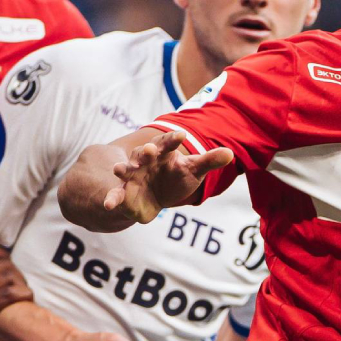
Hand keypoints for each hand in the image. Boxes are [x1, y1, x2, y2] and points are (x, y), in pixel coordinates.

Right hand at [0, 238, 31, 340]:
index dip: (0, 252)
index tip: (5, 263)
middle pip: (3, 263)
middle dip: (16, 272)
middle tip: (18, 283)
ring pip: (10, 277)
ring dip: (21, 283)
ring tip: (23, 292)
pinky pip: (10, 295)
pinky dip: (23, 294)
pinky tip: (26, 298)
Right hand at [103, 130, 232, 222]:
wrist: (157, 195)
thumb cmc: (177, 176)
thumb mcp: (194, 169)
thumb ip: (209, 161)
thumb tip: (231, 153)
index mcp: (162, 152)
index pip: (168, 143)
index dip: (173, 139)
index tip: (181, 135)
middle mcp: (145, 161)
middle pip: (144, 153)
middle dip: (145, 152)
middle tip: (149, 150)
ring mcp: (132, 176)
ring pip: (126, 170)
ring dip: (122, 169)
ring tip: (118, 169)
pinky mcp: (124, 192)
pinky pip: (116, 195)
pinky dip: (112, 199)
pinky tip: (109, 205)